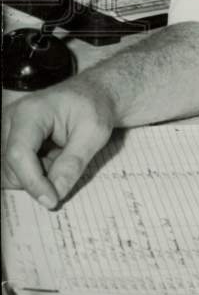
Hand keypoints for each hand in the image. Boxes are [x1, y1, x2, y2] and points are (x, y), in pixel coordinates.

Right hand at [1, 79, 115, 207]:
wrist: (91, 94)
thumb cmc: (94, 107)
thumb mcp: (94, 132)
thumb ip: (73, 163)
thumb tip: (55, 194)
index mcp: (31, 112)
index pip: (19, 154)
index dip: (33, 182)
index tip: (52, 201)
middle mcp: (11, 119)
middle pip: (11, 167)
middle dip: (39, 179)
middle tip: (68, 163)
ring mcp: (6, 130)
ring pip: (10, 173)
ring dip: (37, 176)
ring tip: (61, 155)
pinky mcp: (8, 140)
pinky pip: (14, 170)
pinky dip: (34, 172)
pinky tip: (51, 157)